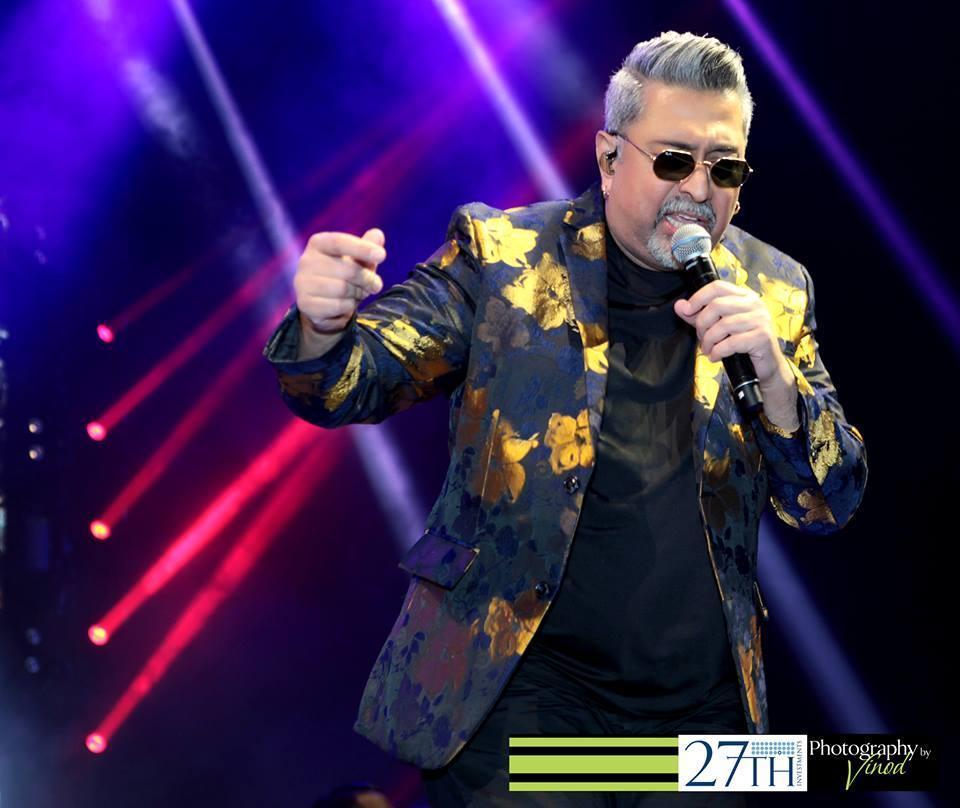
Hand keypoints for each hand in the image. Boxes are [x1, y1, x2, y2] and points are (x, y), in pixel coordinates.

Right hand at [294, 227, 386, 336]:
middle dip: (367, 279)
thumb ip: (368, 246)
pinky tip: (345, 304)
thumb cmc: (344, 276)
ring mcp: (302, 282)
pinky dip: (347, 306)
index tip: (382, 255)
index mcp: (318, 243)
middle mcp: (306, 260)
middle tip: (375, 285)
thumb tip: (378, 235)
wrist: (324, 304)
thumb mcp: (358, 260)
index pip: (340, 242)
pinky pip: (337, 305)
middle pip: (347, 269)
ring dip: (358, 293)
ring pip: (342, 289)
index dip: (362, 248)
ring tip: (358, 293)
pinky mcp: (304, 303)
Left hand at [673, 280, 798, 423]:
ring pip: (723, 325)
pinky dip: (718, 351)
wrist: (765, 365)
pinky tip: (716, 356)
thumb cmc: (742, 343)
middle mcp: (754, 304)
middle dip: (702, 324)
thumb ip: (699, 316)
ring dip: (709, 341)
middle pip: (717, 305)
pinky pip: (731, 342)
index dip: (698, 297)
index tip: (687, 310)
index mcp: (744, 296)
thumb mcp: (719, 327)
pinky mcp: (762, 336)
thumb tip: (680, 306)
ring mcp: (760, 319)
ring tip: (709, 349)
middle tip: (702, 338)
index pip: (717, 287)